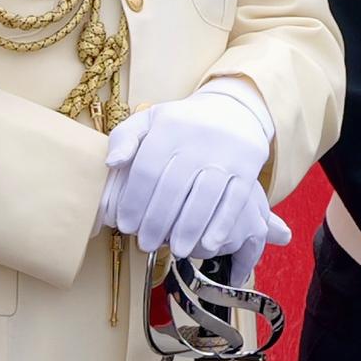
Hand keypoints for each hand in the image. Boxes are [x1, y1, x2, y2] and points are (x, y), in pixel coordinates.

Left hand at [99, 86, 275, 259]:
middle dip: (157, 222)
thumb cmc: (180, 125)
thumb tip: (111, 163)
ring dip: (188, 228)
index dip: (134, 202)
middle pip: (173, 187)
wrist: (232, 110)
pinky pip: (235, 200)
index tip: (126, 226)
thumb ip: (124, 139)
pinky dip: (221, 225)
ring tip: (175, 250)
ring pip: (205, 196)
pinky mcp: (249, 167)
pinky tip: (207, 244)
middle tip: (146, 244)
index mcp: (168, 126)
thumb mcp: (148, 121)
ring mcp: (226, 152)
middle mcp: (198, 137)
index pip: (147, 170)